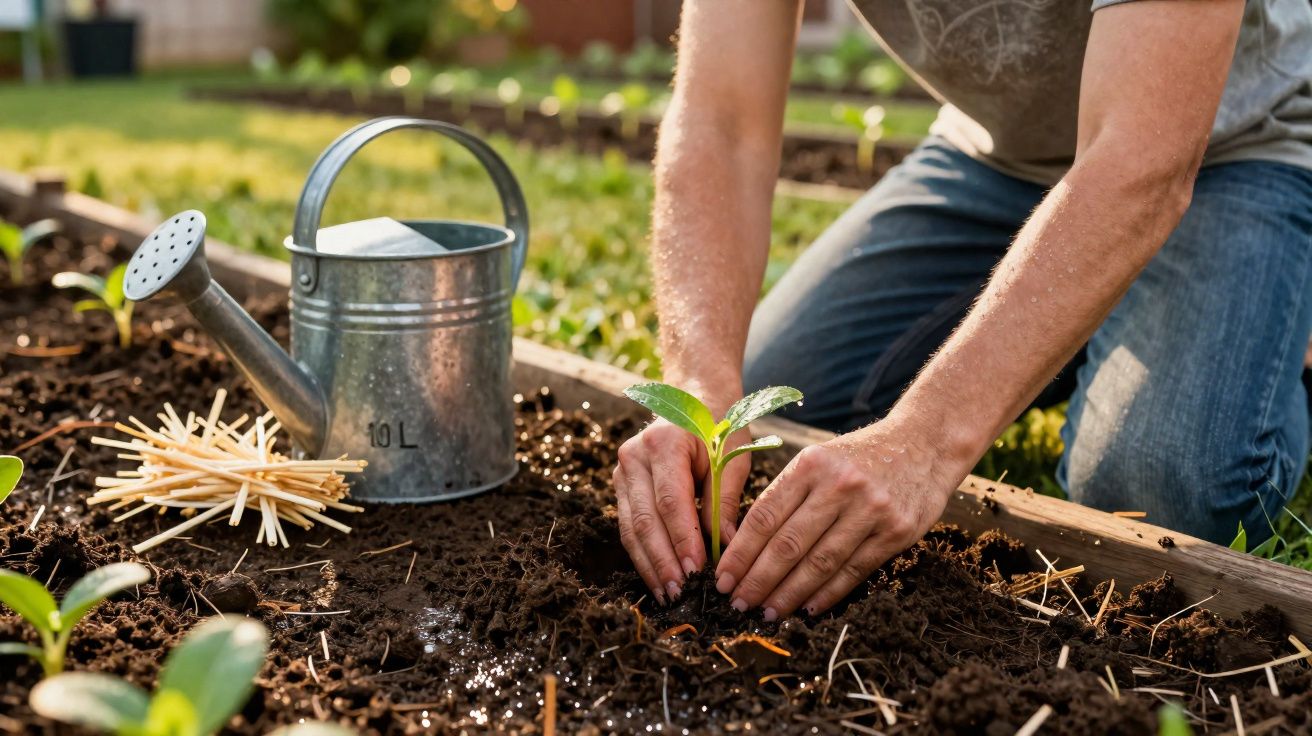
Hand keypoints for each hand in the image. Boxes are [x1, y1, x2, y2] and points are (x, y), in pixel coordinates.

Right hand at [614, 410, 750, 603]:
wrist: (694, 395)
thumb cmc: (719, 424)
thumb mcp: (732, 456)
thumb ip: (725, 502)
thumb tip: (729, 550)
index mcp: (664, 442)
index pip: (670, 500)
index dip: (682, 539)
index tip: (697, 571)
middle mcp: (635, 456)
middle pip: (645, 518)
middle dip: (662, 560)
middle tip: (679, 593)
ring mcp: (622, 470)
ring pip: (632, 527)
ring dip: (649, 564)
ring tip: (667, 595)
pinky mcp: (621, 484)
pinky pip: (630, 525)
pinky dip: (644, 554)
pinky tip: (658, 578)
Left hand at [714, 421, 960, 619]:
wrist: (924, 444)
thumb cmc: (859, 456)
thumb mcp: (819, 459)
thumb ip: (786, 494)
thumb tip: (744, 544)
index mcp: (811, 464)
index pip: (765, 516)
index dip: (740, 553)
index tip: (722, 579)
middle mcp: (839, 485)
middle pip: (788, 544)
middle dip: (758, 580)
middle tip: (737, 604)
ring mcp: (870, 510)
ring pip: (819, 563)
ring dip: (789, 594)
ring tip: (768, 612)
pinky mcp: (896, 532)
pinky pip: (853, 571)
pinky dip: (827, 594)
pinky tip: (807, 609)